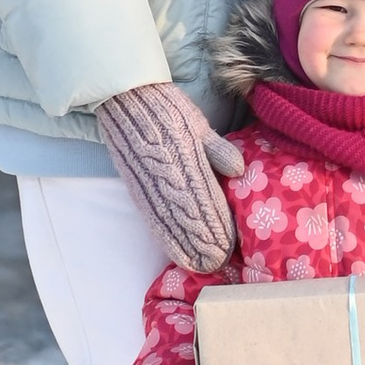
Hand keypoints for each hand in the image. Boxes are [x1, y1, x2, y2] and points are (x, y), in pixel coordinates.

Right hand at [98, 80, 244, 268]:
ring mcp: (147, 182)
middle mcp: (165, 175)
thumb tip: (239, 169)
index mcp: (185, 157)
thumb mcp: (197, 124)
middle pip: (186, 216)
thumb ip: (217, 149)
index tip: (230, 245)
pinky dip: (163, 236)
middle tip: (218, 265)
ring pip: (167, 222)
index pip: (204, 198)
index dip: (217, 224)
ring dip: (183, 246)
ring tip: (198, 266)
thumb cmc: (167, 110)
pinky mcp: (134, 186)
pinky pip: (150, 217)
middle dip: (203, 242)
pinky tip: (172, 250)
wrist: (125, 98)